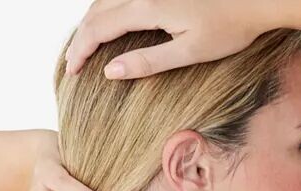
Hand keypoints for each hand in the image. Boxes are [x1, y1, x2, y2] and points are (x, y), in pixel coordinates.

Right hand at [64, 0, 274, 79]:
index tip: (72, 72)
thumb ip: (148, 62)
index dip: (81, 50)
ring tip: (84, 47)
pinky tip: (108, 25)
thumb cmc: (229, 28)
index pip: (99, 28)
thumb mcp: (189, 52)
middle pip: (96, 11)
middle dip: (80, 38)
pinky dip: (107, 10)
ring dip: (91, 22)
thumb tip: (110, 72)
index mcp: (148, 7)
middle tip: (72, 65)